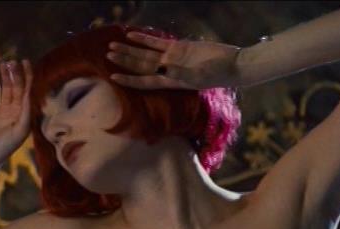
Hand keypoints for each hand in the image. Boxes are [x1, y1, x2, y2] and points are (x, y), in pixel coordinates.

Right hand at [0, 59, 32, 165]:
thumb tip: (31, 94)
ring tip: (3, 64)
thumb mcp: (20, 130)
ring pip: (6, 90)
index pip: (29, 92)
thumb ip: (26, 112)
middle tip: (11, 62)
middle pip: (18, 88)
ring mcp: (2, 112)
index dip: (29, 77)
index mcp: (26, 116)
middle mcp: (16, 113)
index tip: (26, 63)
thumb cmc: (3, 147)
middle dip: (15, 74)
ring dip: (5, 77)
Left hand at [106, 32, 242, 89]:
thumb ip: (179, 74)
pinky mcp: (178, 48)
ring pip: (145, 54)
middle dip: (123, 60)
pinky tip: (131, 35)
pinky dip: (144, 39)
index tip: (112, 76)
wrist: (233, 64)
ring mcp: (171, 59)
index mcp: (169, 82)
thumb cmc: (218, 74)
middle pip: (139, 66)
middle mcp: (167, 71)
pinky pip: (157, 43)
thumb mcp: (198, 77)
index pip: (143, 81)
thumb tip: (161, 72)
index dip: (128, 79)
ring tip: (112, 46)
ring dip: (129, 50)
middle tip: (107, 54)